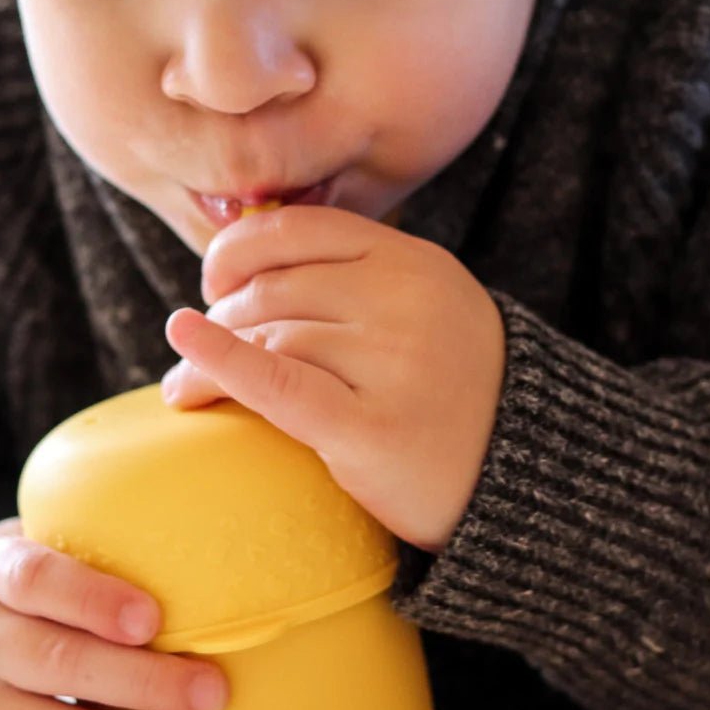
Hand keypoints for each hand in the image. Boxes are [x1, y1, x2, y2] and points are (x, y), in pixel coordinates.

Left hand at [162, 206, 504, 550]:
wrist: (526, 479)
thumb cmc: (456, 393)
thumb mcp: (427, 310)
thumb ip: (358, 280)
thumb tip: (248, 272)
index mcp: (415, 262)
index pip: (298, 230)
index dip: (237, 250)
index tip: (212, 281)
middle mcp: (405, 301)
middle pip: (273, 290)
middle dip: (223, 317)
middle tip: (204, 351)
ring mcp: (393, 362)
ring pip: (267, 338)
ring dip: (208, 359)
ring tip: (185, 388)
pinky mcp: (371, 428)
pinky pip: (276, 383)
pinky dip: (219, 366)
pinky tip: (183, 358)